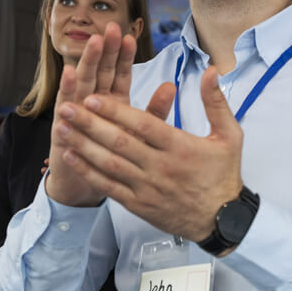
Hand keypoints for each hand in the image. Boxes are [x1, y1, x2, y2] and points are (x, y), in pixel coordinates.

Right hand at [45, 22, 136, 206]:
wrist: (86, 185)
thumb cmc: (115, 158)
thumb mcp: (139, 133)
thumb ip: (154, 110)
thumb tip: (171, 86)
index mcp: (113, 102)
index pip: (119, 73)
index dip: (124, 56)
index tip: (130, 36)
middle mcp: (92, 102)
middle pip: (101, 71)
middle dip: (106, 50)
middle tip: (112, 28)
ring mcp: (76, 111)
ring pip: (83, 82)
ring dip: (89, 61)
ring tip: (95, 42)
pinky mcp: (63, 125)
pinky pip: (65, 104)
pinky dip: (67, 87)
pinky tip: (70, 71)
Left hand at [54, 66, 243, 242]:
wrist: (222, 220)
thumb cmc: (224, 175)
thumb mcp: (229, 136)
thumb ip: (216, 102)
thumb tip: (212, 70)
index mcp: (180, 147)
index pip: (143, 125)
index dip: (115, 111)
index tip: (93, 97)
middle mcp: (160, 167)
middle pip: (119, 142)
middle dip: (89, 124)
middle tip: (66, 107)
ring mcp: (147, 187)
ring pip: (109, 164)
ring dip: (83, 145)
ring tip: (61, 128)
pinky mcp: (138, 204)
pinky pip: (109, 186)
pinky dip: (88, 172)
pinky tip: (72, 157)